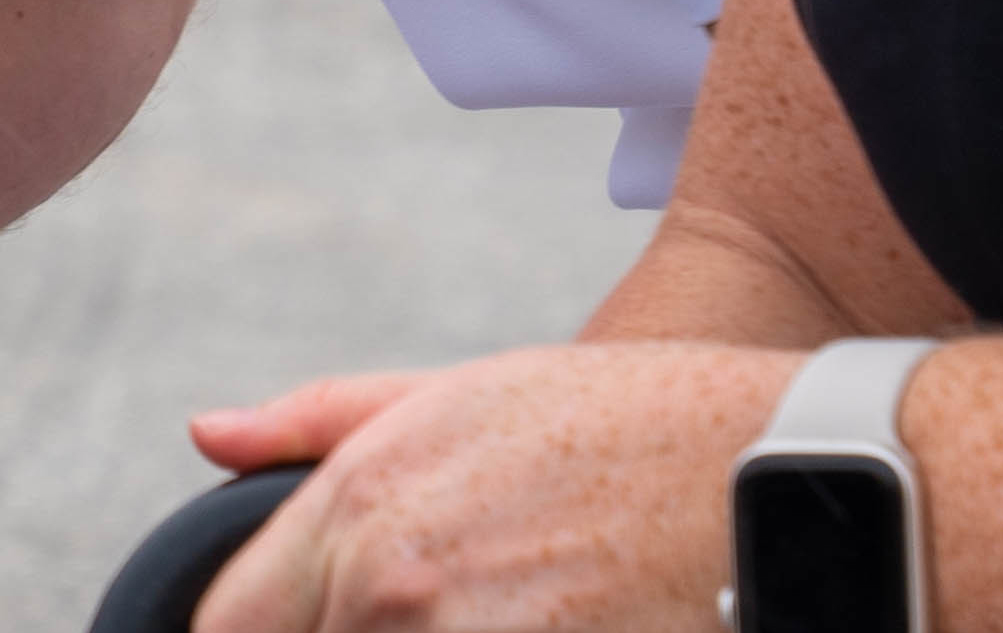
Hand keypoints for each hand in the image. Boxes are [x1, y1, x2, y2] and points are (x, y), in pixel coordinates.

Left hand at [188, 342, 792, 632]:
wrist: (796, 487)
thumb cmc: (642, 429)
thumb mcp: (476, 393)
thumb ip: (325, 421)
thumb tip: (205, 437)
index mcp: (361, 509)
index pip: (229, 626)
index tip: (319, 632)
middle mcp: (392, 589)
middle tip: (461, 612)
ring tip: (529, 612)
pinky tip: (569, 630)